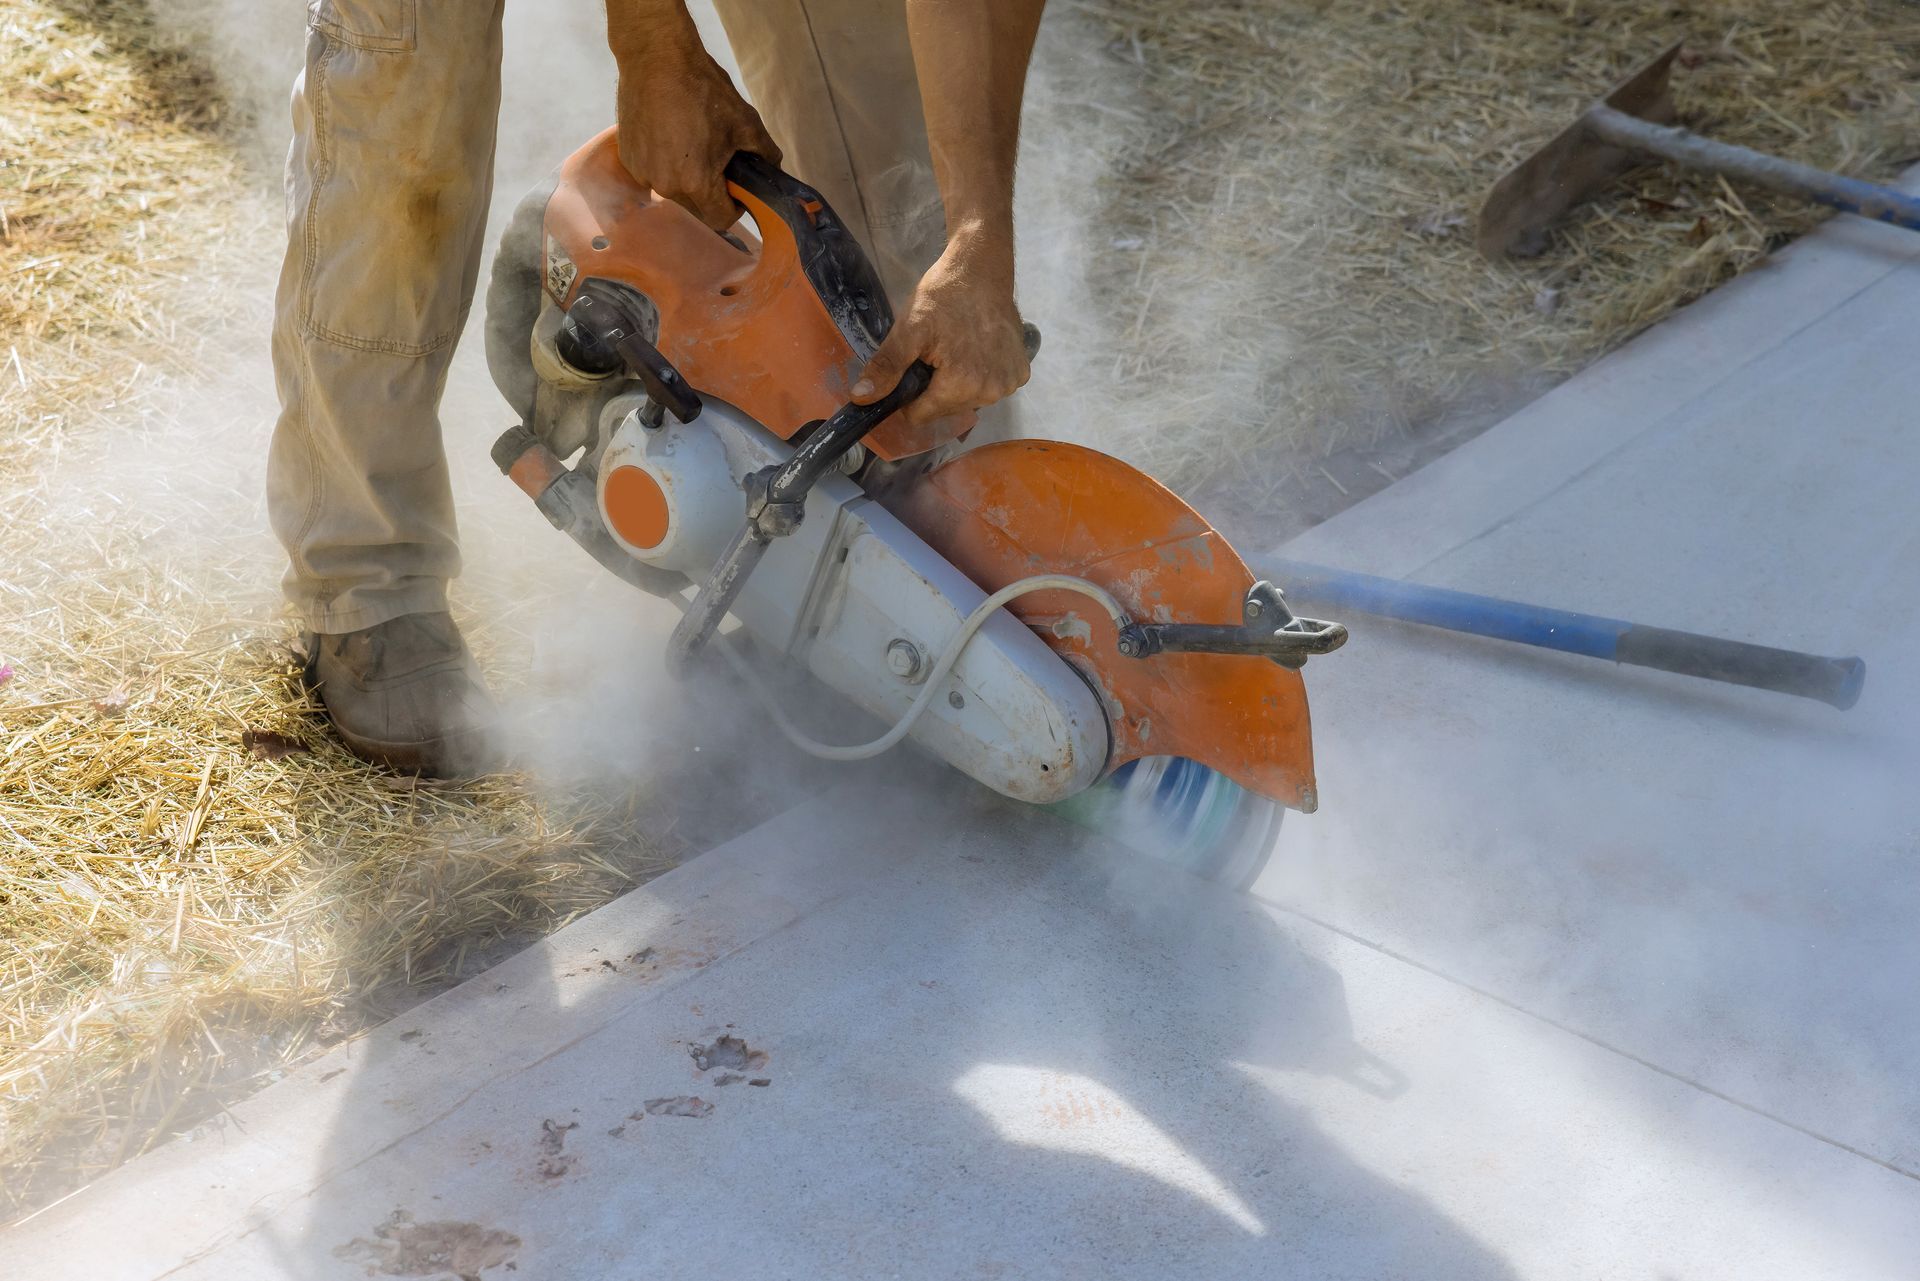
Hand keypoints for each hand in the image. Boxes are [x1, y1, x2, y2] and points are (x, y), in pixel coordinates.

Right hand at [613, 32, 780, 230]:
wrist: (655, 57)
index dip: (736, 207)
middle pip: (697, 208)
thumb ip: (766, 155)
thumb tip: (772, 169)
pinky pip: (654, 174)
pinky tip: (670, 136)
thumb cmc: (701, 88)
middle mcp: (665, 185)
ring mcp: (643, 172)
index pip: (721, 219)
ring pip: (674, 192)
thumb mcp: (746, 122)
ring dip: (687, 180)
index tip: (738, 189)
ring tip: (693, 145)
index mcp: (696, 182)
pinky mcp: (629, 158)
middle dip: (712, 194)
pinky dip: (665, 165)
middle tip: (718, 162)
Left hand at [851, 227, 1029, 427]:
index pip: (921, 416)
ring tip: (957, 350)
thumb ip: (887, 367)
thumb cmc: (944, 295)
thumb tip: (861, 398)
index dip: (909, 396)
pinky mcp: (1020, 373)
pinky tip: (977, 350)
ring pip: (968, 401)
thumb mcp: (909, 328)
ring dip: (957, 383)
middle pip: (945, 410)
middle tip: (935, 354)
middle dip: (934, 388)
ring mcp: (1009, 384)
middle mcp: (990, 393)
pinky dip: (980, 375)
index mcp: (962, 385)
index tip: (912, 369)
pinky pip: (990, 388)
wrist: (982, 269)